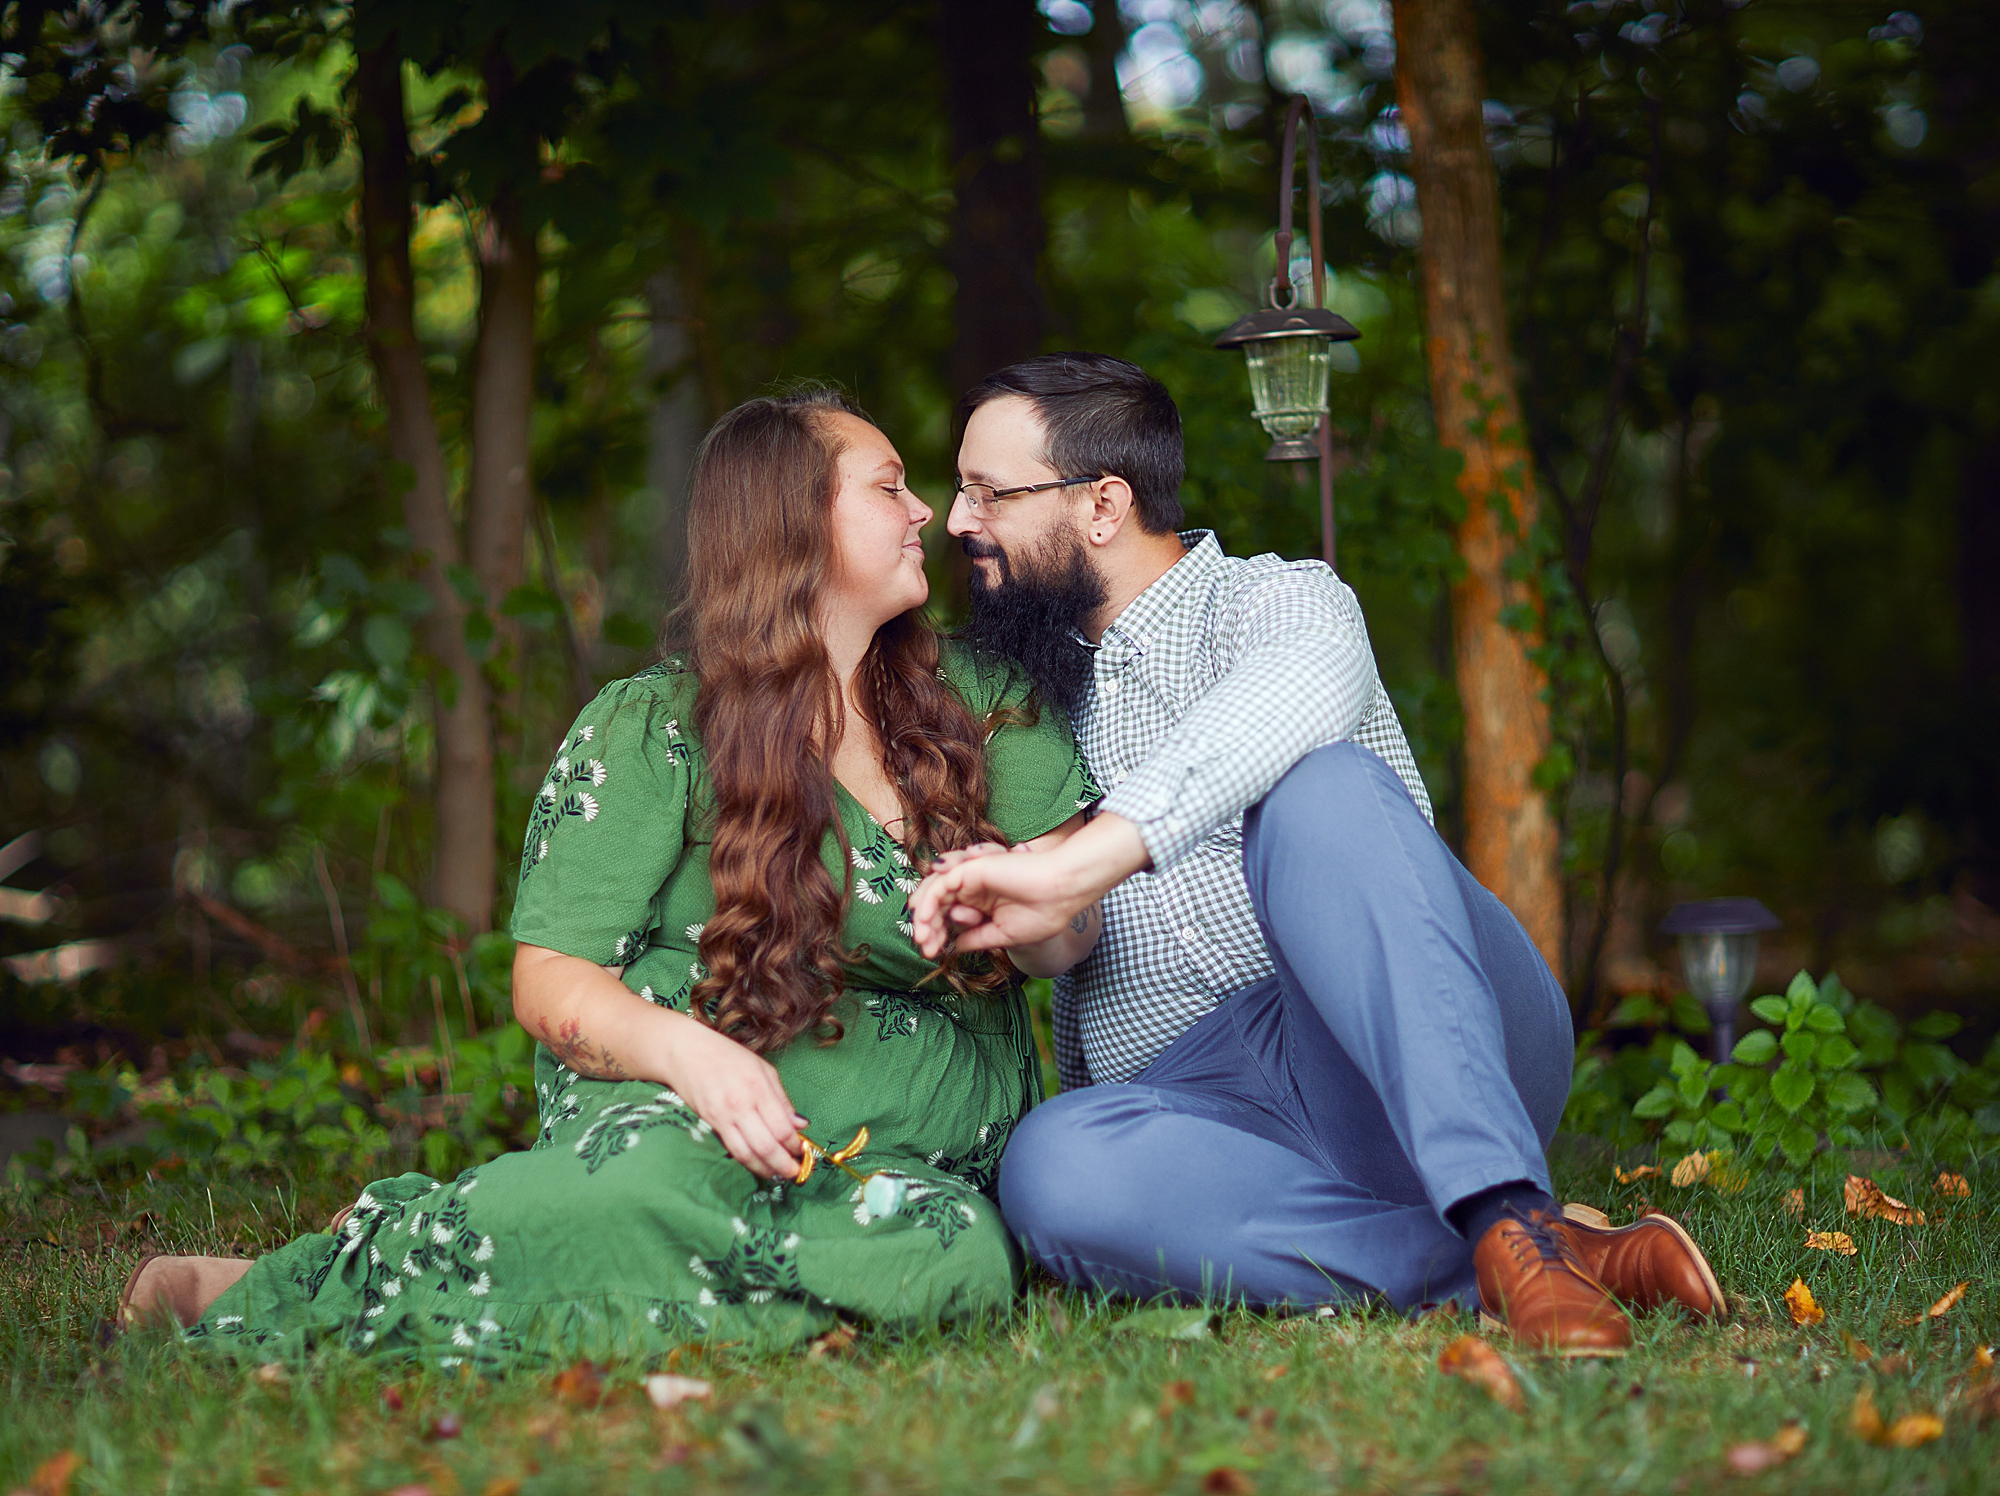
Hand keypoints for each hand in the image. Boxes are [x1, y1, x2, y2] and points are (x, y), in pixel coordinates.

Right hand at [657, 1016, 805, 1178]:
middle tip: (794, 1173)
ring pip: (747, 1153)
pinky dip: (746, 1160)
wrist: (686, 1052)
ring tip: (777, 1174)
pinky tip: (757, 1164)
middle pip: (766, 1145)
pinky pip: (731, 1148)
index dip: (795, 1145)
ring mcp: (724, 1116)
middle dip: (783, 1164)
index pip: (782, 1127)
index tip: (802, 1152)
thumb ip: (782, 1099)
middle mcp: (742, 1105)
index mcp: (759, 1088)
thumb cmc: (728, 1056)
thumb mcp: (763, 1069)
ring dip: (764, 1169)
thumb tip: (800, 1124)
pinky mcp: (710, 1123)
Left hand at [911, 812, 1151, 957]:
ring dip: (924, 914)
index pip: (950, 915)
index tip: (930, 954)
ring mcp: (972, 877)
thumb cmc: (1042, 915)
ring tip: (922, 936)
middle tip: (923, 947)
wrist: (1062, 896)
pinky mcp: (972, 868)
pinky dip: (929, 899)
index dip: (937, 933)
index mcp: (982, 902)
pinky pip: (942, 881)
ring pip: (935, 890)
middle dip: (926, 925)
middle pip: (938, 902)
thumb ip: (976, 938)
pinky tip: (924, 918)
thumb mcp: (1002, 935)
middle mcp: (974, 887)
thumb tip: (953, 949)